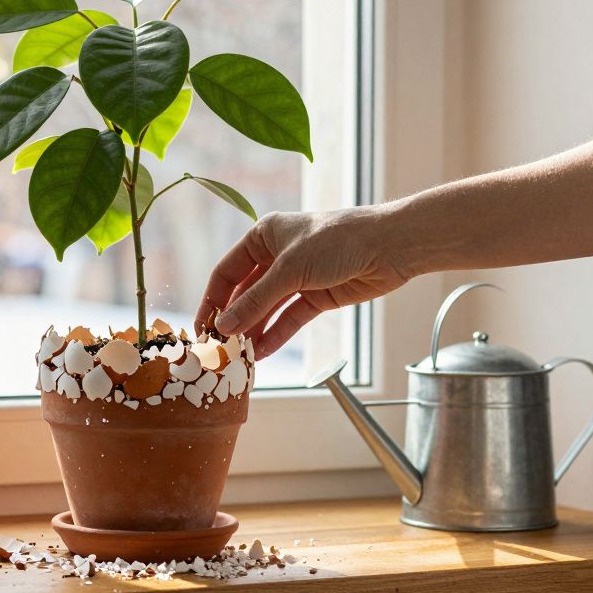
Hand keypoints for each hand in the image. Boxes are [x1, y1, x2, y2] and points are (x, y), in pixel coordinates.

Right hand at [196, 207, 411, 359]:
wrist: (389, 246)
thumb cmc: (337, 241)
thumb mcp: (289, 270)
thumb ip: (255, 301)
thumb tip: (224, 326)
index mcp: (263, 236)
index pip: (227, 272)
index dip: (213, 300)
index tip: (203, 328)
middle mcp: (276, 256)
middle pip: (246, 293)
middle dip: (234, 320)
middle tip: (220, 348)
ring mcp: (297, 278)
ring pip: (267, 309)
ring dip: (254, 331)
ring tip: (239, 356)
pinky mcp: (316, 296)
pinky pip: (289, 319)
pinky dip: (276, 335)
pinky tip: (262, 353)